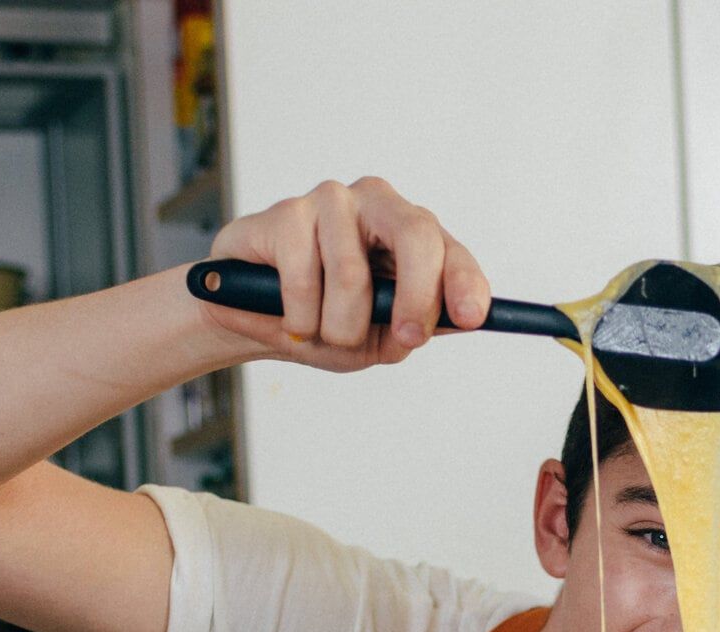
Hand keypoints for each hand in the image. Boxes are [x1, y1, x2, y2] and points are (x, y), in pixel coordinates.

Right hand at [199, 177, 491, 371]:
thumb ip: (408, 331)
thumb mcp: (375, 341)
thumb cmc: (322, 321)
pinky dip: (299, 318)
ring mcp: (330, 202)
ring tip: (320, 332)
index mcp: (408, 234)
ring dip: (337, 327)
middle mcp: (376, 205)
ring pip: (352, 275)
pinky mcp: (286, 213)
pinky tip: (289, 317)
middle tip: (405, 337)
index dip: (464, 281)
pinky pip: (303, 279)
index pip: (448, 250)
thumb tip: (439, 324)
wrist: (248, 318)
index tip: (471, 317)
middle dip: (415, 298)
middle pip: (416, 235)